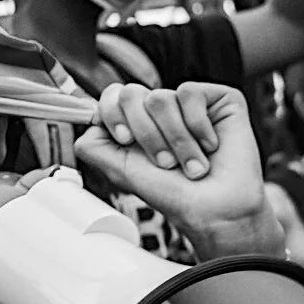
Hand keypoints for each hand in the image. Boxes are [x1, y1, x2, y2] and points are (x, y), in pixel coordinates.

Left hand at [74, 82, 272, 252]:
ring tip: (191, 164)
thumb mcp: (122, 171)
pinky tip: (209, 145)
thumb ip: (94, 146)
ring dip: (174, 139)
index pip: (112, 96)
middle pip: (132, 94)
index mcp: (138, 124)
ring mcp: (189, 104)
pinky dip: (197, 126)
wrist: (216, 210)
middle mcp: (161, 111)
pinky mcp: (218, 99)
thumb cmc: (175, 196)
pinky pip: (190, 93)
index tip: (124, 140)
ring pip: (160, 98)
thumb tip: (85, 122)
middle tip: (165, 162)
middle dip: (145, 134)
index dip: (113, 114)